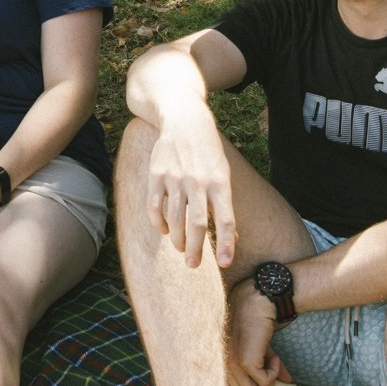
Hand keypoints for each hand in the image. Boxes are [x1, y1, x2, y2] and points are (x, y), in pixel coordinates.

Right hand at [143, 122, 236, 267]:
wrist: (185, 120)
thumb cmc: (208, 152)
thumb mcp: (224, 173)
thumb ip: (225, 204)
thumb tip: (232, 238)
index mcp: (219, 182)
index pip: (225, 219)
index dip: (227, 244)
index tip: (226, 263)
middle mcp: (197, 181)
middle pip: (197, 225)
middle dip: (196, 250)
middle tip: (193, 264)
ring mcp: (175, 178)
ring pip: (174, 220)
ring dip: (177, 240)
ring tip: (181, 249)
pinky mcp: (156, 175)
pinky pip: (154, 207)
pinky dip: (158, 224)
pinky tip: (164, 231)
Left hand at [225, 278, 291, 385]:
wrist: (258, 301)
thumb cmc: (257, 320)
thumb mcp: (261, 347)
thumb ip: (267, 365)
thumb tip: (286, 383)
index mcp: (219, 360)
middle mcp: (220, 363)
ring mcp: (230, 363)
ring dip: (271, 383)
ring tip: (277, 363)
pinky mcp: (244, 361)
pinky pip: (264, 381)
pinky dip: (274, 372)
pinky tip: (275, 356)